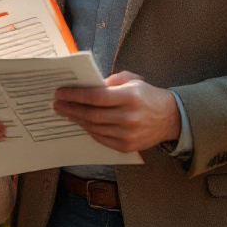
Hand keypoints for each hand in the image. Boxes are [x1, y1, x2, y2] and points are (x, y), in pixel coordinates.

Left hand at [52, 71, 180, 152]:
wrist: (170, 118)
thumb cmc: (148, 95)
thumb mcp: (132, 80)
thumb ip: (110, 81)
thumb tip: (86, 85)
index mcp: (130, 97)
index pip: (95, 97)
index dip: (75, 95)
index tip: (60, 92)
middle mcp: (129, 117)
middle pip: (91, 114)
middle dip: (70, 108)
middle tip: (56, 104)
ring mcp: (128, 134)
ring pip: (94, 128)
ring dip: (76, 120)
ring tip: (64, 112)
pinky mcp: (126, 146)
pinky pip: (101, 138)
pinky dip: (88, 130)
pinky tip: (80, 122)